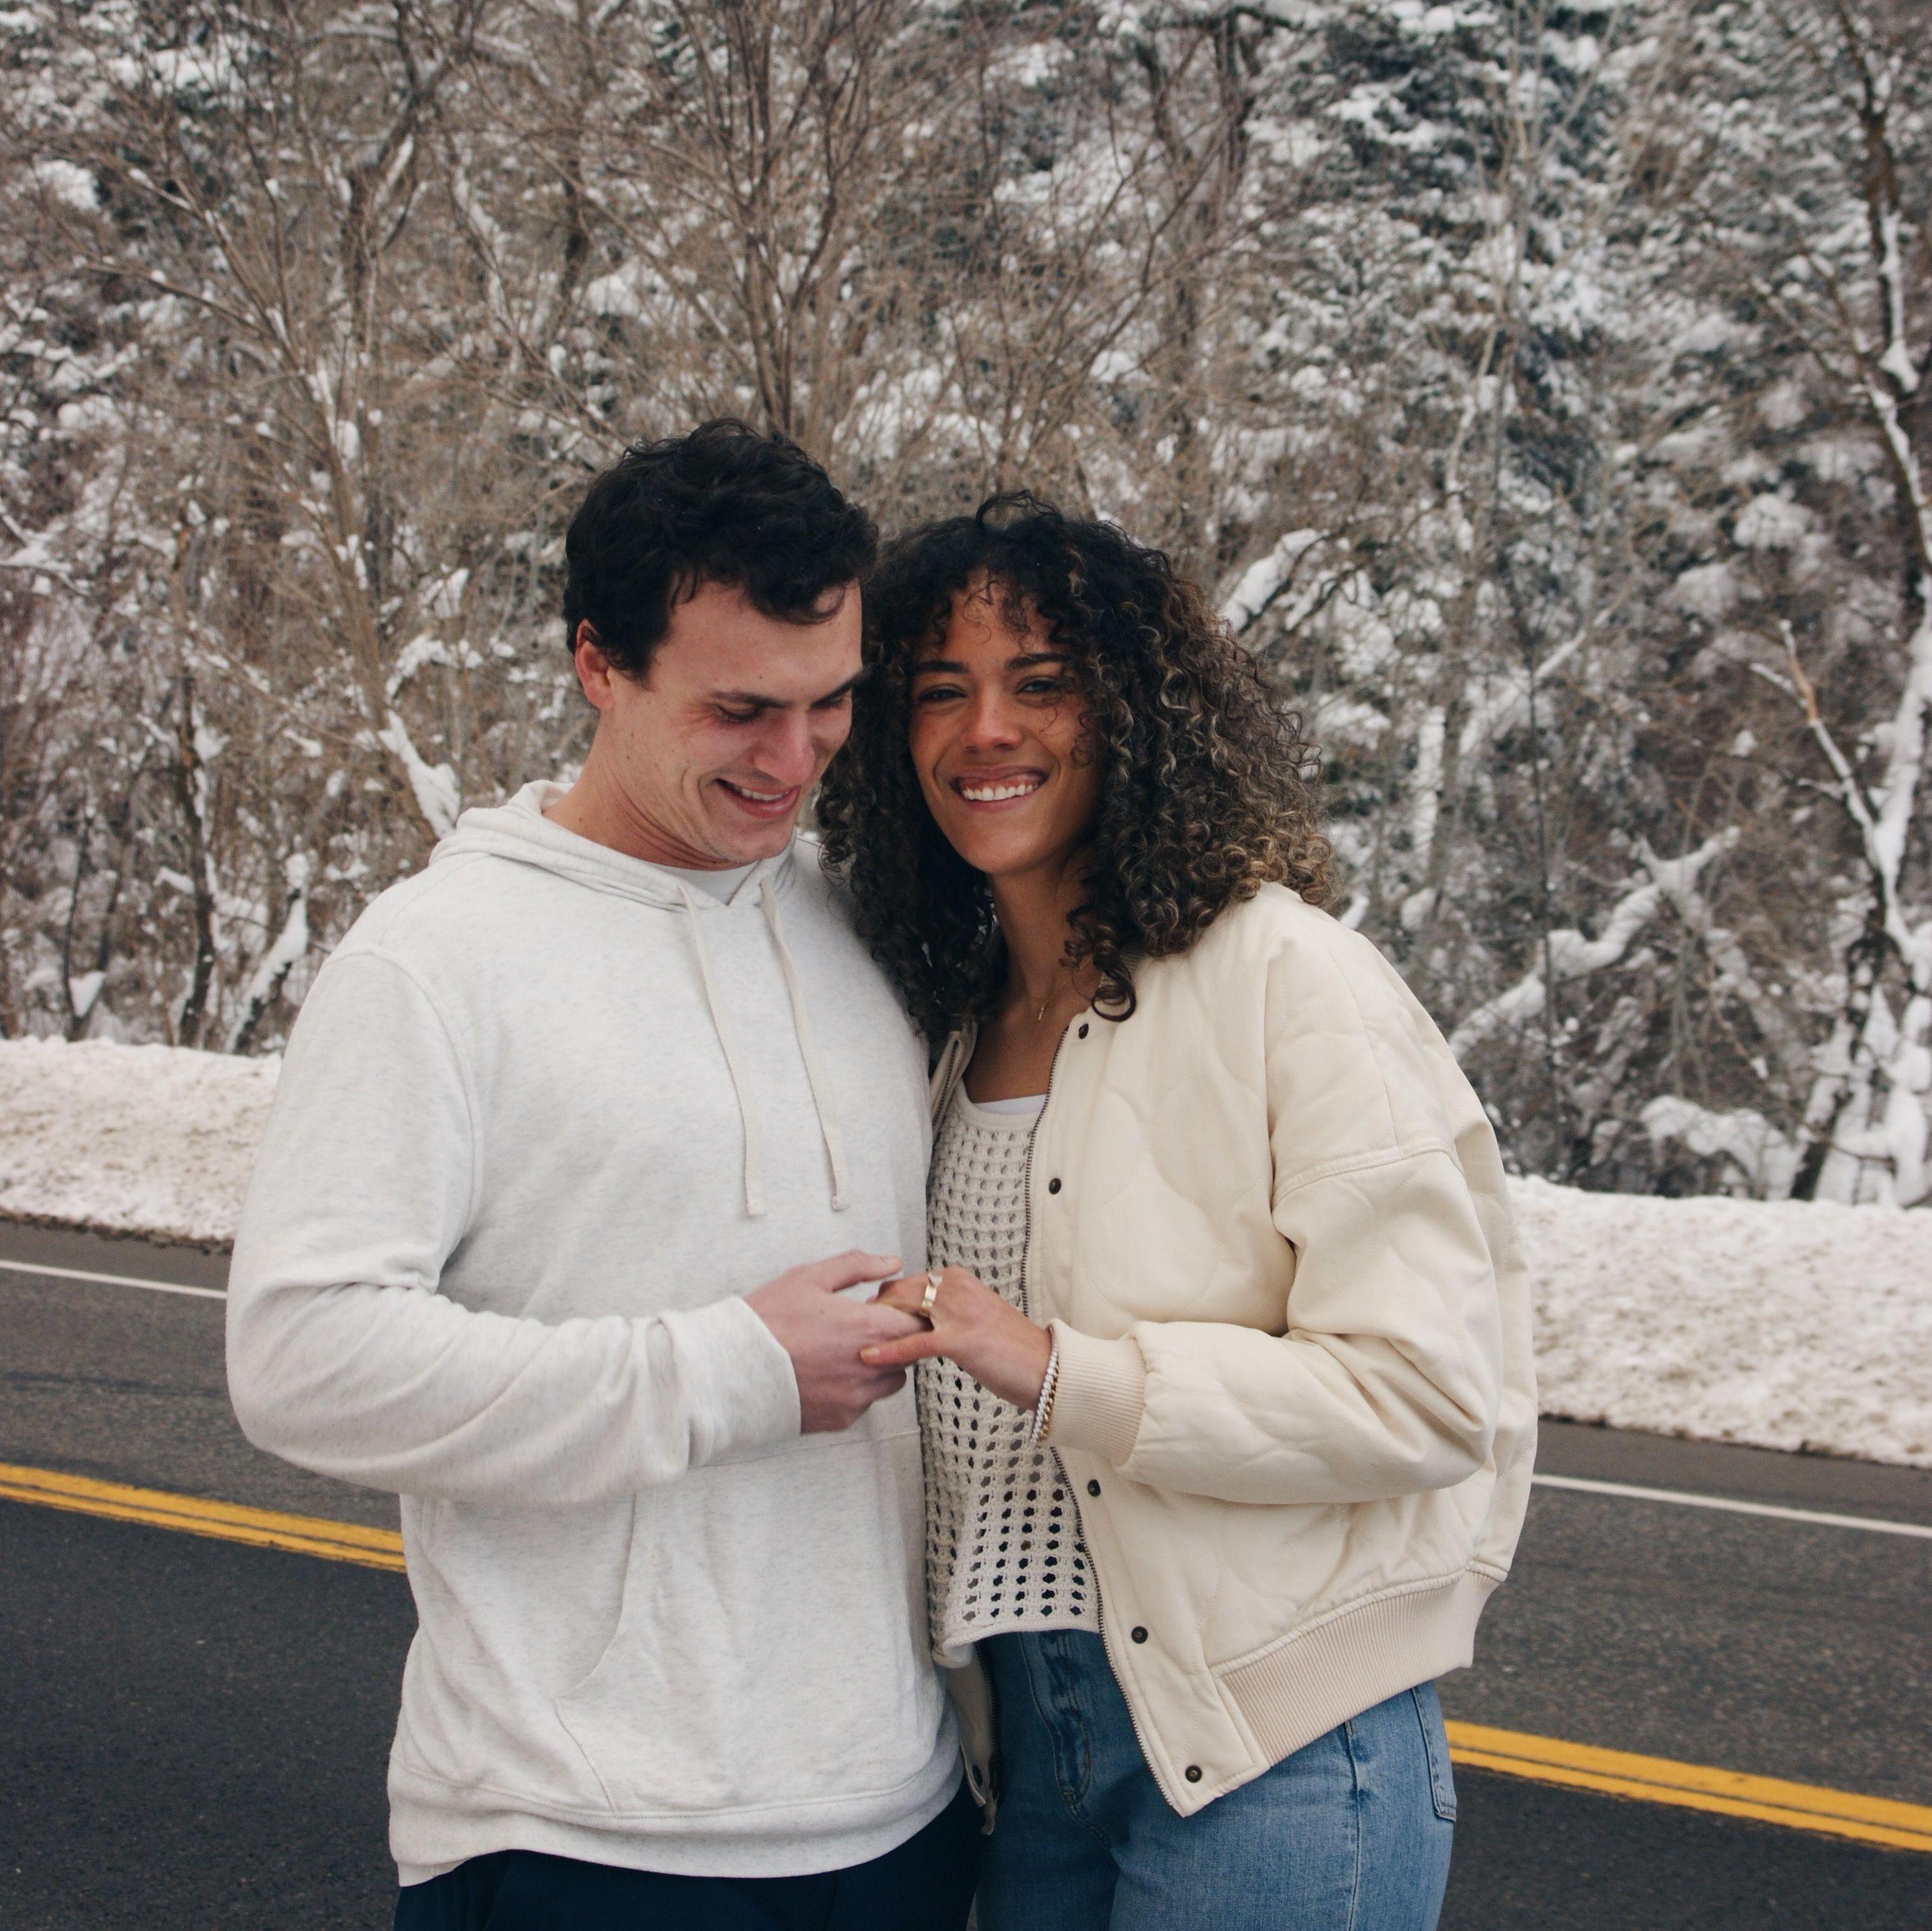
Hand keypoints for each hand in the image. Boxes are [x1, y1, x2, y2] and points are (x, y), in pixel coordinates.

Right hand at [746, 1251, 925, 1432]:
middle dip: (893, 1338)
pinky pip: (865, 1402)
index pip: (917, 1323)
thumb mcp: (810, 1278)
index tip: (887, 1309)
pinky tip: (827, 1373)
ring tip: (843, 1351)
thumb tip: (892, 1263)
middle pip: (908, 1353)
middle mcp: (869, 1366)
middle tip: (861, 1328)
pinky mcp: (841, 1419)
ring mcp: (856, 1397)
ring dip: (880, 1365)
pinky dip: (855, 1388)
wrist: (730, 1369)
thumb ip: (858, 1266)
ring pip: (890, 1380)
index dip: (907, 1313)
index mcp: (868, 1328)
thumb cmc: (767, 1320)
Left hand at [861, 1266, 1054, 1411]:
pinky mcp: (961, 1339)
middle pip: (897, 1293)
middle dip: (871, 1313)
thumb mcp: (971, 1316)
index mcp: (957, 1278)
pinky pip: (916, 1343)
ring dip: (874, 1329)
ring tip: (847, 1344)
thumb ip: (943, 1310)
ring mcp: (959, 1311)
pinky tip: (868, 1358)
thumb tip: (910, 1316)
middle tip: (847, 1331)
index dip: (881, 1301)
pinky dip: (889, 1351)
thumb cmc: (1008, 1348)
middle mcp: (956, 1287)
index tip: (860, 1317)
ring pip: (903, 1313)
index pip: (905, 1282)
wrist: (1044, 1367)